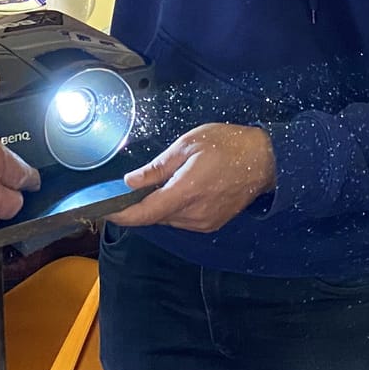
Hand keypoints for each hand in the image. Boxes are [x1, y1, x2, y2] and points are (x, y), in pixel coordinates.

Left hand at [118, 123, 275, 231]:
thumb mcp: (188, 145)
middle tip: (141, 181)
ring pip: (168, 218)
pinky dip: (176, 206)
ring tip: (173, 178)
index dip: (120, 215)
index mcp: (184, 193)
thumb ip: (157, 168)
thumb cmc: (228, 145)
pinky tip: (186, 187)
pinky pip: (183, 219)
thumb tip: (130, 181)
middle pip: (154, 216)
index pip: (143, 214)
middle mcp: (192, 214)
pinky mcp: (211, 224)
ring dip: (161, 203)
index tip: (102, 211)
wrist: (266, 160)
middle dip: (143, 202)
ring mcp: (203, 222)